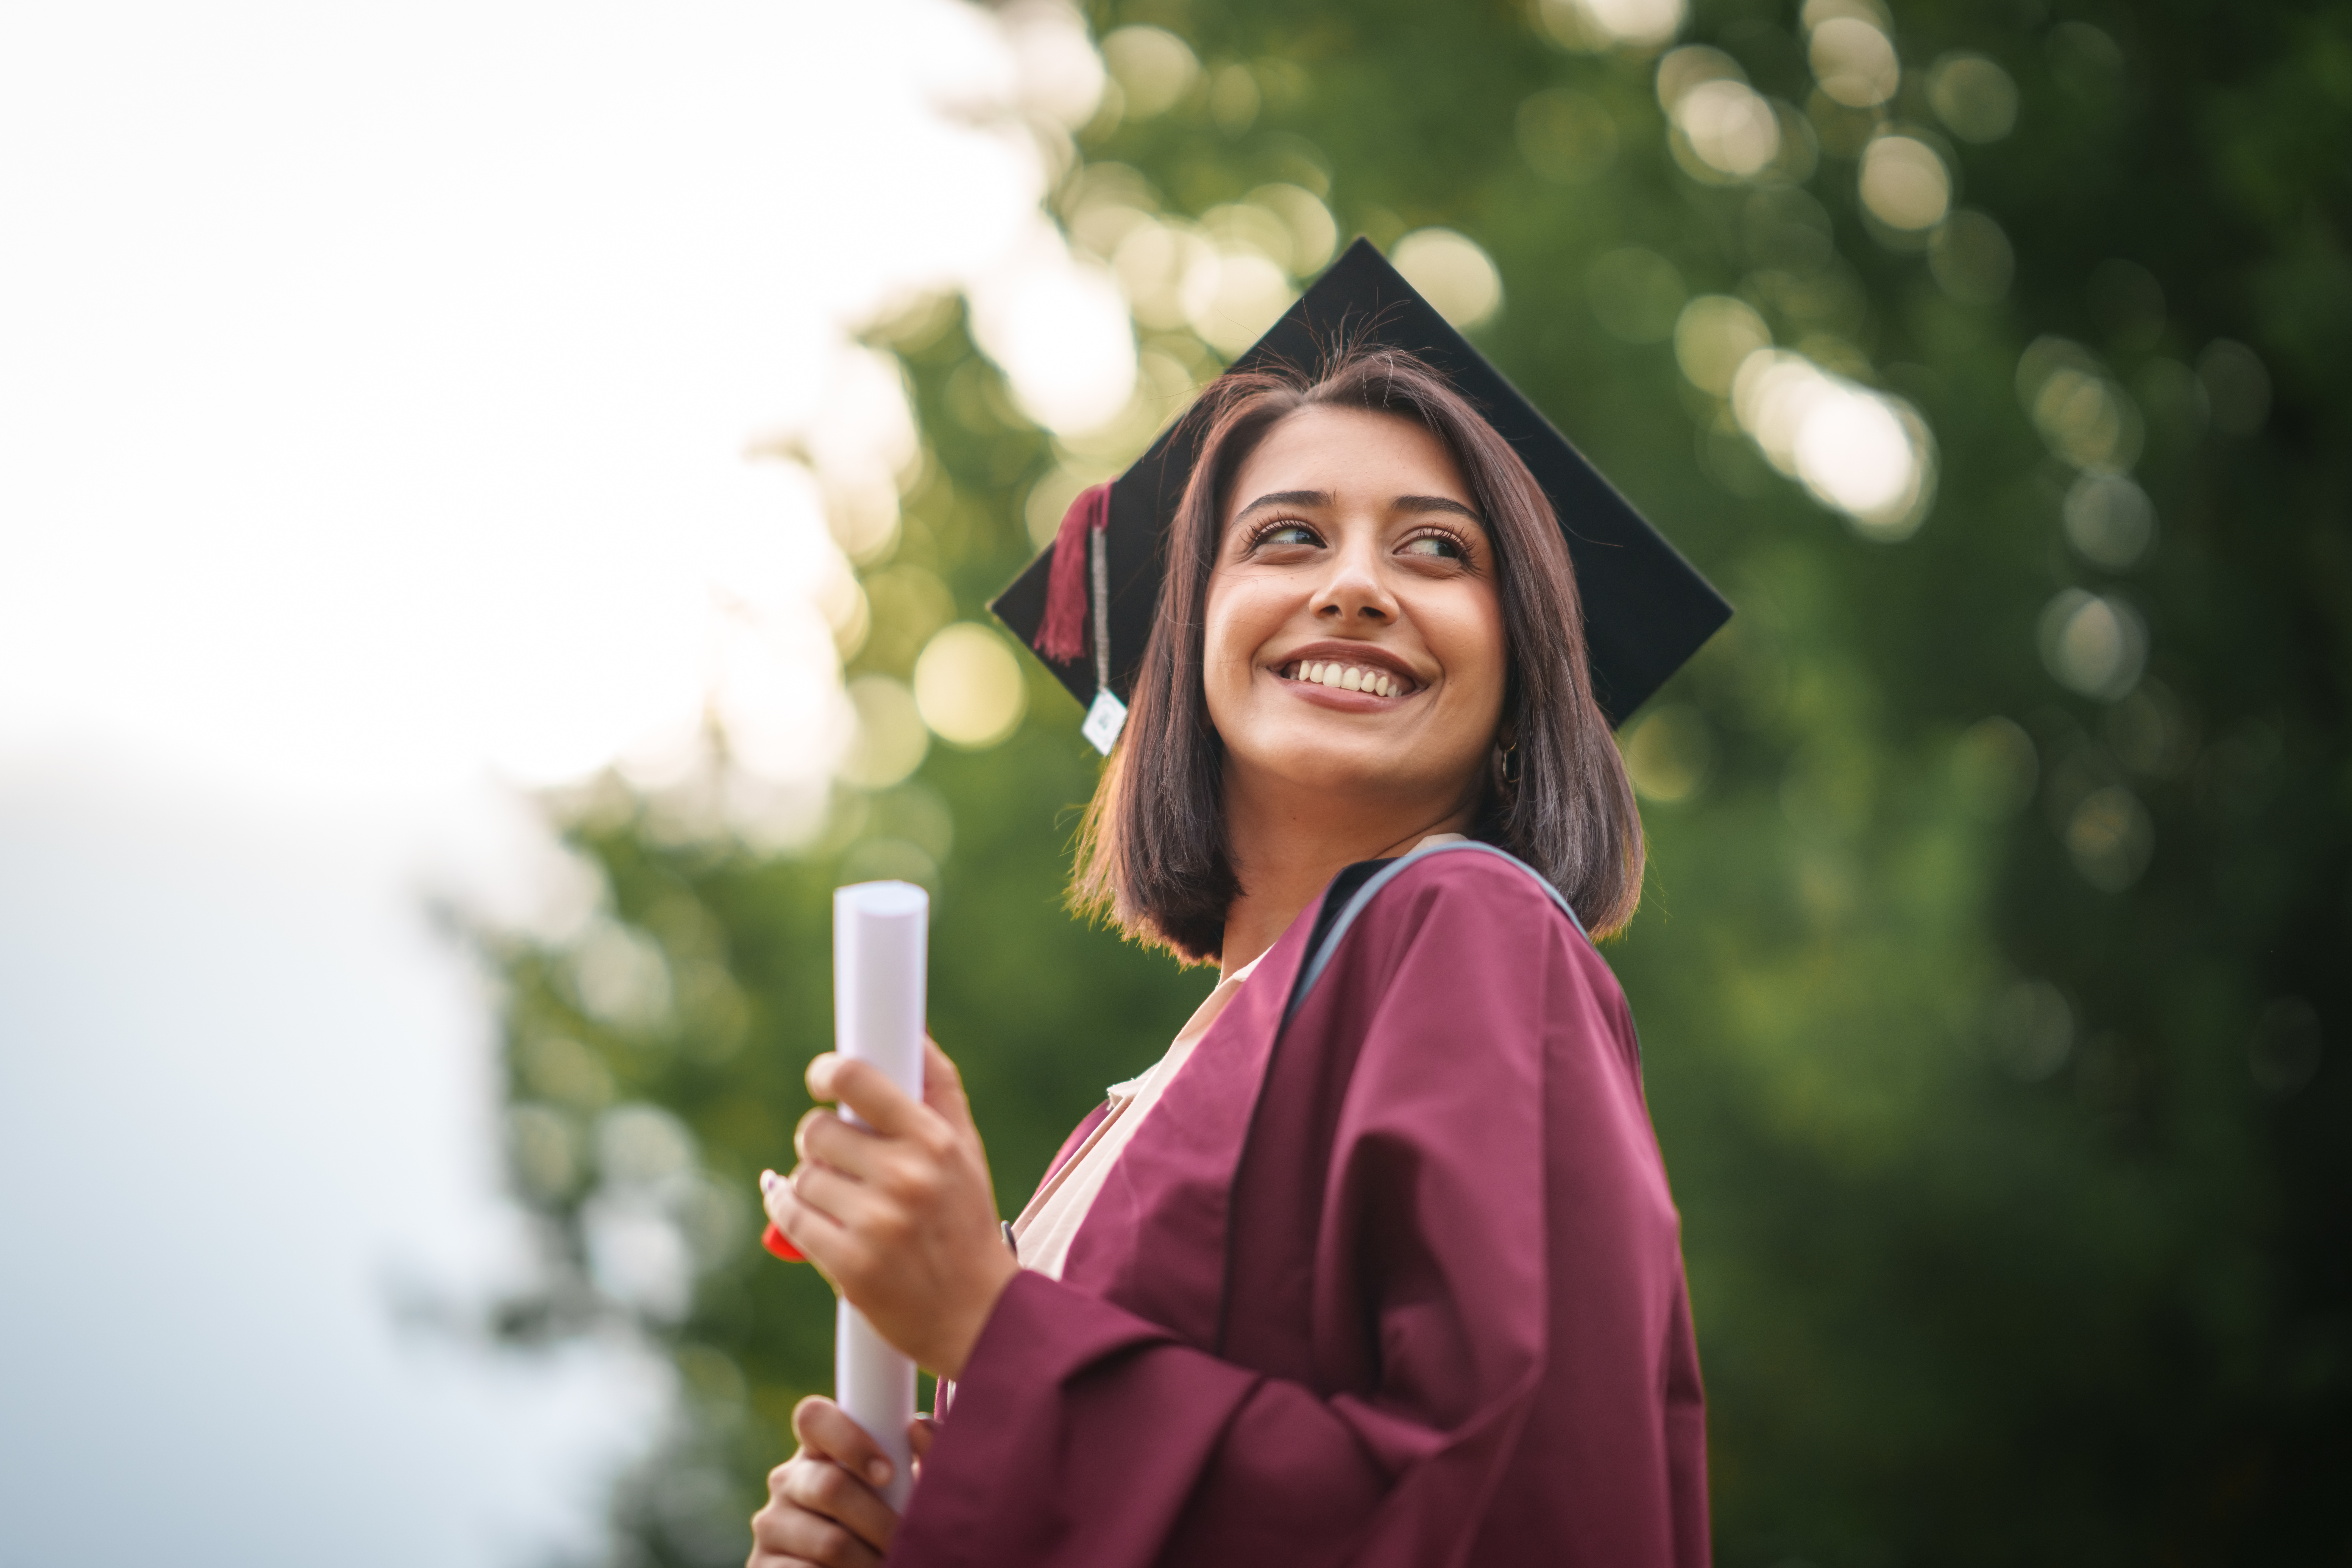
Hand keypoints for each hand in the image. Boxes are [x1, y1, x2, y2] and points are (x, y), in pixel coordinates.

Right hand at [748, 1396, 934, 1567]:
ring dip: (871, 1560)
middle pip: (830, 1487)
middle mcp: (787, 1481)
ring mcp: (770, 1525)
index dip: (850, 1440)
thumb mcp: (907, 1485)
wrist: (859, 1564)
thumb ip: (925, 1450)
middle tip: (907, 1539)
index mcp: (818, 1450)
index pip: (813, 1417)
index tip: (888, 1473)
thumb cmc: (889, 1521)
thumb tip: (916, 1427)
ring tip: (894, 1563)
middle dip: (881, 1520)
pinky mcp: (763, 1566)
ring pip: (829, 1542)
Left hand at [762, 1038, 1019, 1378]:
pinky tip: (805, 1215)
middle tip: (842, 1160)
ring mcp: (877, 1225)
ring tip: (844, 1202)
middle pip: (818, 1130)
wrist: (979, 1317)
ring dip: (811, 1184)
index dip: (828, 1072)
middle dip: (821, 1142)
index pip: (857, 1079)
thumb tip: (912, 1032)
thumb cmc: (965, 1223)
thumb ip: (938, 1090)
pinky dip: (788, 1213)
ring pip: (800, 1177)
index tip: (822, 1080)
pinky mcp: (850, 1268)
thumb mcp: (966, 1151)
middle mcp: (907, 1178)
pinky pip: (790, 1219)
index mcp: (935, 1142)